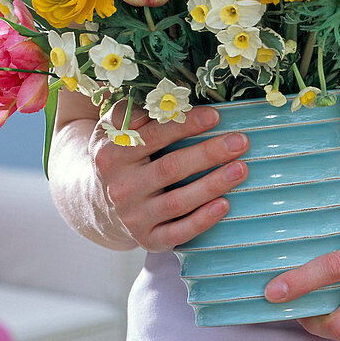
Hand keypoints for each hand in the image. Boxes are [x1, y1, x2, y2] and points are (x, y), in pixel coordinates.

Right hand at [90, 101, 249, 251]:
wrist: (98, 200)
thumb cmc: (120, 152)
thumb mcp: (114, 126)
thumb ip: (133, 109)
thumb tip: (166, 101)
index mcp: (113, 153)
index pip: (154, 135)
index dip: (185, 125)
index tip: (215, 116)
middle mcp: (120, 187)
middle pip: (170, 168)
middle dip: (208, 154)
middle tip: (240, 142)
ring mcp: (133, 216)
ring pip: (177, 202)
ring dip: (212, 185)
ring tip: (241, 169)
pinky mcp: (147, 239)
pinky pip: (176, 233)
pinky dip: (201, 221)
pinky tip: (224, 205)